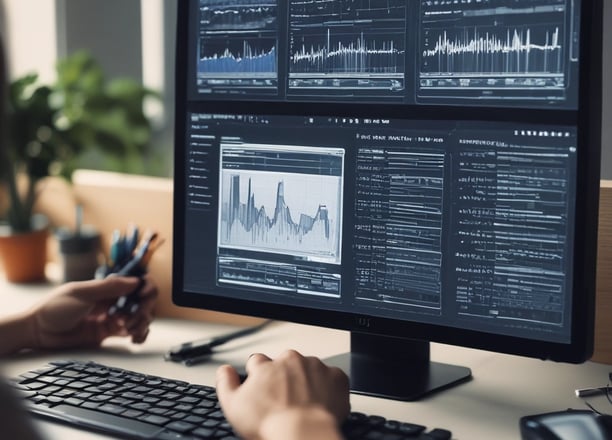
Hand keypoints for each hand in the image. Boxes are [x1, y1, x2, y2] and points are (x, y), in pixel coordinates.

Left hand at [28, 275, 156, 349]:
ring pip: (139, 318)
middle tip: (131, 319)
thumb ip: (108, 288)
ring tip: (129, 331)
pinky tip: (133, 339)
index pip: (136, 283)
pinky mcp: (107, 334)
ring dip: (141, 323)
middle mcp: (112, 301)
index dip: (146, 287)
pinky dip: (138, 335)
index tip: (144, 296)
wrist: (36, 332)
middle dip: (143, 309)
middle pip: (142, 301)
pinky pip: (131, 333)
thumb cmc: (53, 308)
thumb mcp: (80, 294)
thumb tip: (135, 281)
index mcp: (107, 287)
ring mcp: (111, 317)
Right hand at [216, 350, 349, 439]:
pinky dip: (328, 388)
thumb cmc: (270, 423)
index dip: (259, 377)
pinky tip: (321, 403)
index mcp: (266, 366)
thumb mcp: (233, 406)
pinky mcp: (335, 376)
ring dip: (306, 381)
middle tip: (285, 400)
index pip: (258, 362)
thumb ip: (225, 383)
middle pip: (284, 364)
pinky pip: (331, 377)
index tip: (264, 390)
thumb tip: (224, 370)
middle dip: (284, 378)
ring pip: (308, 369)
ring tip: (303, 404)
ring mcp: (315, 366)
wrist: (303, 434)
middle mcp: (290, 360)